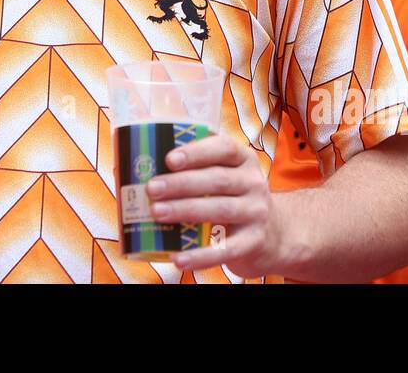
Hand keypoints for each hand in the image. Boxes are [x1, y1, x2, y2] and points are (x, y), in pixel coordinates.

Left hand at [145, 135, 287, 277]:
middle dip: (181, 184)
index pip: (223, 148)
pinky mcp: (254, 242)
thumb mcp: (225, 177)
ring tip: (156, 214)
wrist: (274, 234)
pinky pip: (226, 249)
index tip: (169, 159)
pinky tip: (178, 258)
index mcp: (243, 160)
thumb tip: (133, 169)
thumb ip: (194, 170)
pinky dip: (201, 255)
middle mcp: (254, 183)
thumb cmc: (233, 198)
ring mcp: (256, 213)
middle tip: (151, 188)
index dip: (196, 152)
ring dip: (185, 211)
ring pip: (220, 210)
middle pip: (217, 180)